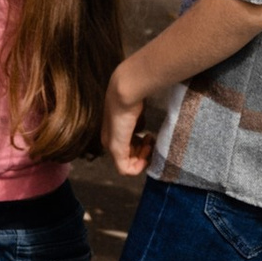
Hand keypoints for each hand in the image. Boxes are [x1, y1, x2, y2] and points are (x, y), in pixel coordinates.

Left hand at [102, 58, 158, 180]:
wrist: (125, 91)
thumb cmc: (133, 97)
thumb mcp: (138, 111)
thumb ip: (140, 120)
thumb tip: (149, 127)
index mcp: (114, 131)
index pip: (126, 147)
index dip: (140, 146)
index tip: (150, 136)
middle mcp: (110, 140)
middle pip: (127, 157)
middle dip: (142, 152)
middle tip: (151, 140)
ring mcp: (112, 146)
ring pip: (127, 164)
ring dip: (142, 157)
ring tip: (149, 141)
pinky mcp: (116, 149)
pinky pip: (126, 169)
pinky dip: (139, 166)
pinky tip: (147, 149)